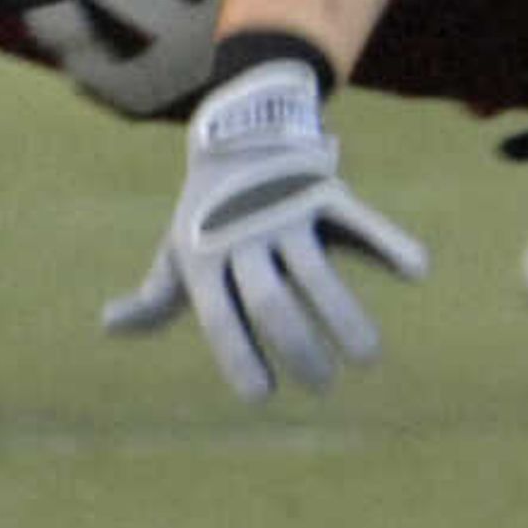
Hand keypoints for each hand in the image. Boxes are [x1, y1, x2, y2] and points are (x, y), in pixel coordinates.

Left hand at [102, 59, 430, 401]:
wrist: (239, 131)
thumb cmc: (206, 209)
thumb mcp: (176, 248)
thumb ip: (155, 296)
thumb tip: (110, 325)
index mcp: (205, 256)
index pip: (222, 319)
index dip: (240, 358)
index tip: (262, 396)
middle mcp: (244, 235)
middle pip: (272, 302)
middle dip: (298, 350)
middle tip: (323, 387)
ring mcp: (286, 212)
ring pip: (318, 273)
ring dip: (346, 318)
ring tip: (367, 357)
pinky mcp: (323, 191)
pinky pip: (362, 222)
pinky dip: (391, 243)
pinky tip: (416, 270)